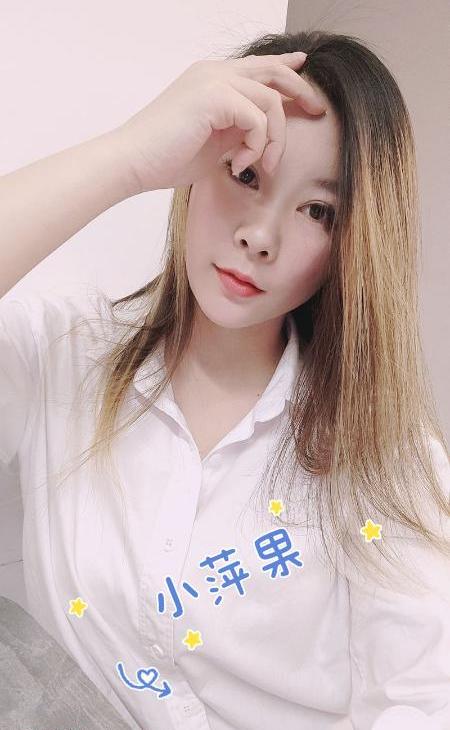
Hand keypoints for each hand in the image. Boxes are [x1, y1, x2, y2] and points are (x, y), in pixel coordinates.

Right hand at [113, 52, 325, 193]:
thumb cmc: (165, 157)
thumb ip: (238, 131)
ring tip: (261, 166)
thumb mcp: (213, 143)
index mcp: (212, 80)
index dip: (288, 70)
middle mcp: (215, 72)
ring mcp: (214, 81)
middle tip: (318, 112)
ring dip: (275, 140)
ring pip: (271, 101)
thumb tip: (262, 134)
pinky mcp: (214, 96)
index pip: (260, 66)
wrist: (132, 161)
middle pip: (274, 71)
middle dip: (302, 91)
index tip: (308, 82)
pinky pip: (259, 119)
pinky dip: (257, 147)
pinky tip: (238, 165)